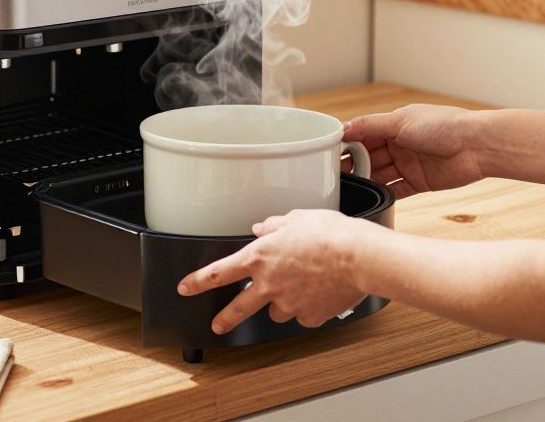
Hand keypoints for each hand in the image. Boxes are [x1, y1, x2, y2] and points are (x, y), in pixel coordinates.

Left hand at [176, 210, 371, 333]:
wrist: (359, 257)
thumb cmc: (331, 234)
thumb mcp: (296, 218)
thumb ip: (274, 225)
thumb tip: (262, 227)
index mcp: (260, 257)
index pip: (219, 273)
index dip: (197, 282)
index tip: (185, 288)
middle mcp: (269, 284)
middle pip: (237, 308)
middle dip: (224, 318)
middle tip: (217, 325)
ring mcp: (288, 303)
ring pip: (276, 310)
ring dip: (281, 303)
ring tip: (300, 287)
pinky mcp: (309, 316)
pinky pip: (303, 315)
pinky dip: (307, 308)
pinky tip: (319, 294)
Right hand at [342, 104, 484, 198]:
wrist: (477, 146)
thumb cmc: (444, 125)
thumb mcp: (400, 121)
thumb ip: (369, 126)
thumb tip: (342, 128)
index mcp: (393, 125)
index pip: (363, 135)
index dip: (347, 144)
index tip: (329, 153)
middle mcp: (399, 144)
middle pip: (369, 157)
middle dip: (353, 165)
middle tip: (335, 175)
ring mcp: (409, 164)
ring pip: (380, 175)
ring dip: (367, 181)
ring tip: (350, 189)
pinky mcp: (420, 182)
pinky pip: (397, 190)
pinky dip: (384, 194)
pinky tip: (372, 198)